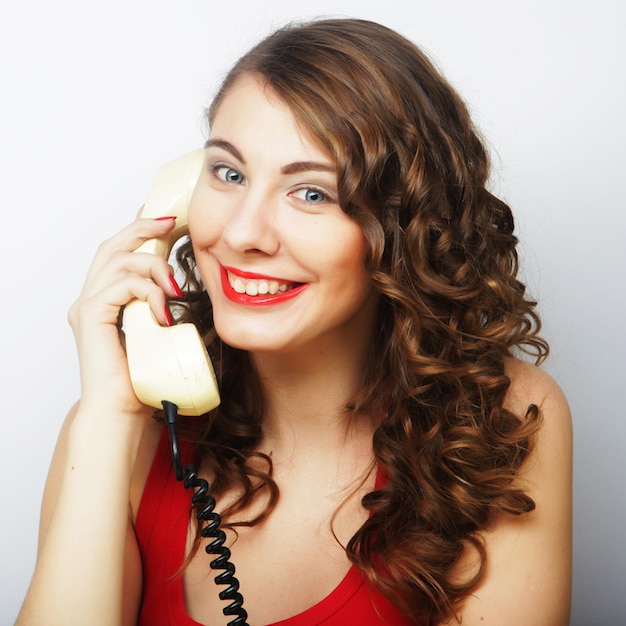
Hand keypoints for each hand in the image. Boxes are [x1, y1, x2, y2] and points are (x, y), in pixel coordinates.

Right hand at [68, 214, 181, 418]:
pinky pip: (120, 285)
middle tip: (171, 222)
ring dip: (153, 266)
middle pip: (113, 246)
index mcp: (107, 300)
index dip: (139, 230)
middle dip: (142, 229)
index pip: (120, 254)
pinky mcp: (90, 316)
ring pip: (119, 261)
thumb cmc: (144, 376)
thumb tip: (182, 288)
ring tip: (176, 288)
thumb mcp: (160, 330)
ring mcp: (87, 306)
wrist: (125, 410)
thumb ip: (162, 306)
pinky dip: (147, 291)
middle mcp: (92, 298)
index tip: (163, 217)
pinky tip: (164, 310)